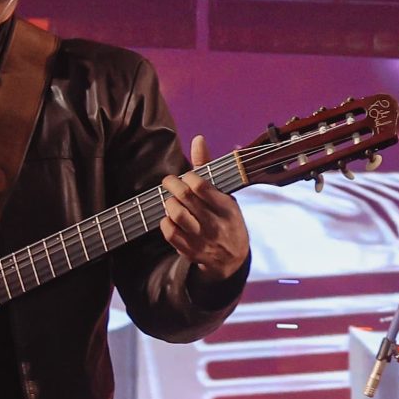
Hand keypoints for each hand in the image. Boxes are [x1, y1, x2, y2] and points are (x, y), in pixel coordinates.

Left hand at [161, 135, 250, 283]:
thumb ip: (208, 167)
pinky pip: (169, 232)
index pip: (200, 186)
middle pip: (185, 197)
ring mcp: (201, 238)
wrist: (232, 259)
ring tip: (171, 200)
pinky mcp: (189, 250)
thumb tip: (198, 139)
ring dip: (168, 203)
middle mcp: (214, 223)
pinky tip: (170, 217)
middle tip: (169, 182)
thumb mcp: (225, 195)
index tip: (185, 177)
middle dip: (171, 185)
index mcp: (226, 207)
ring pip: (176, 214)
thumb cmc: (226, 219)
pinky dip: (165, 221)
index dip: (187, 177)